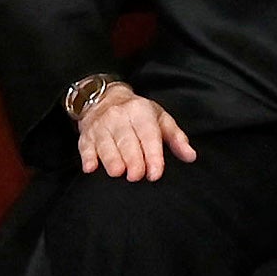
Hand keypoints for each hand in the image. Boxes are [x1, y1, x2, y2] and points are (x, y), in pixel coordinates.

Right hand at [74, 84, 193, 182]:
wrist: (104, 99)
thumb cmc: (137, 114)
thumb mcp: (160, 119)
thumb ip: (176, 138)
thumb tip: (191, 156)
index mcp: (141, 112)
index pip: (148, 135)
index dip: (152, 155)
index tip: (155, 173)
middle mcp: (119, 117)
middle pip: (126, 141)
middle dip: (132, 159)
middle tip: (137, 177)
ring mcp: (100, 126)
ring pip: (105, 144)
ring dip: (111, 159)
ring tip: (118, 173)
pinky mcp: (86, 135)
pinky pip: (85, 146)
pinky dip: (87, 157)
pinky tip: (90, 168)